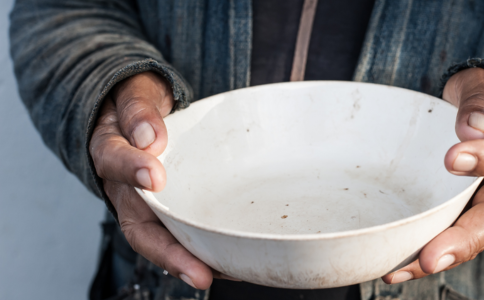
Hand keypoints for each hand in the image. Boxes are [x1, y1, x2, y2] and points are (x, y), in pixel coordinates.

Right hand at [89, 72, 229, 289]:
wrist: (137, 115)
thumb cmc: (137, 105)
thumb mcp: (134, 93)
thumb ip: (139, 111)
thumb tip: (151, 137)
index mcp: (110, 149)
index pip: (115, 160)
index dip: (132, 170)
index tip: (155, 177)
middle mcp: (125, 187)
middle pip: (140, 226)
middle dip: (170, 253)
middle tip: (199, 273)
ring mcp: (147, 204)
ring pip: (162, 239)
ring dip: (190, 262)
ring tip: (224, 274)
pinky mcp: (168, 210)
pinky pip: (180, 234)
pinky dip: (202, 252)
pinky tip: (232, 261)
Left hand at [382, 68, 483, 283]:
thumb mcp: (483, 84)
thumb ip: (479, 101)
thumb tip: (472, 129)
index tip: (452, 159)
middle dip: (462, 239)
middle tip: (431, 257)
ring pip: (472, 234)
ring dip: (439, 255)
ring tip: (402, 269)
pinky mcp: (468, 209)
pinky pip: (452, 232)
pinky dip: (426, 251)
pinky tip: (396, 266)